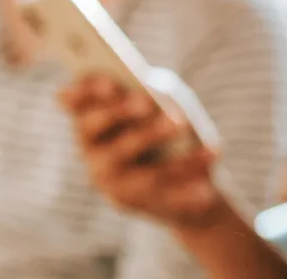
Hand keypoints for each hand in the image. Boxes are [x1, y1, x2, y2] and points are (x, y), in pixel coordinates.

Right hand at [59, 70, 232, 229]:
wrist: (192, 186)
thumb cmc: (173, 130)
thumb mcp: (166, 104)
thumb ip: (157, 91)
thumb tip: (152, 88)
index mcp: (92, 121)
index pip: (74, 103)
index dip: (84, 91)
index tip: (107, 82)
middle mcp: (91, 151)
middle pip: (94, 128)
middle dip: (117, 113)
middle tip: (144, 103)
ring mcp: (109, 180)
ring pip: (124, 153)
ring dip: (153, 136)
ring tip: (180, 122)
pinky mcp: (132, 203)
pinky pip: (161, 189)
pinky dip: (188, 171)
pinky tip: (211, 159)